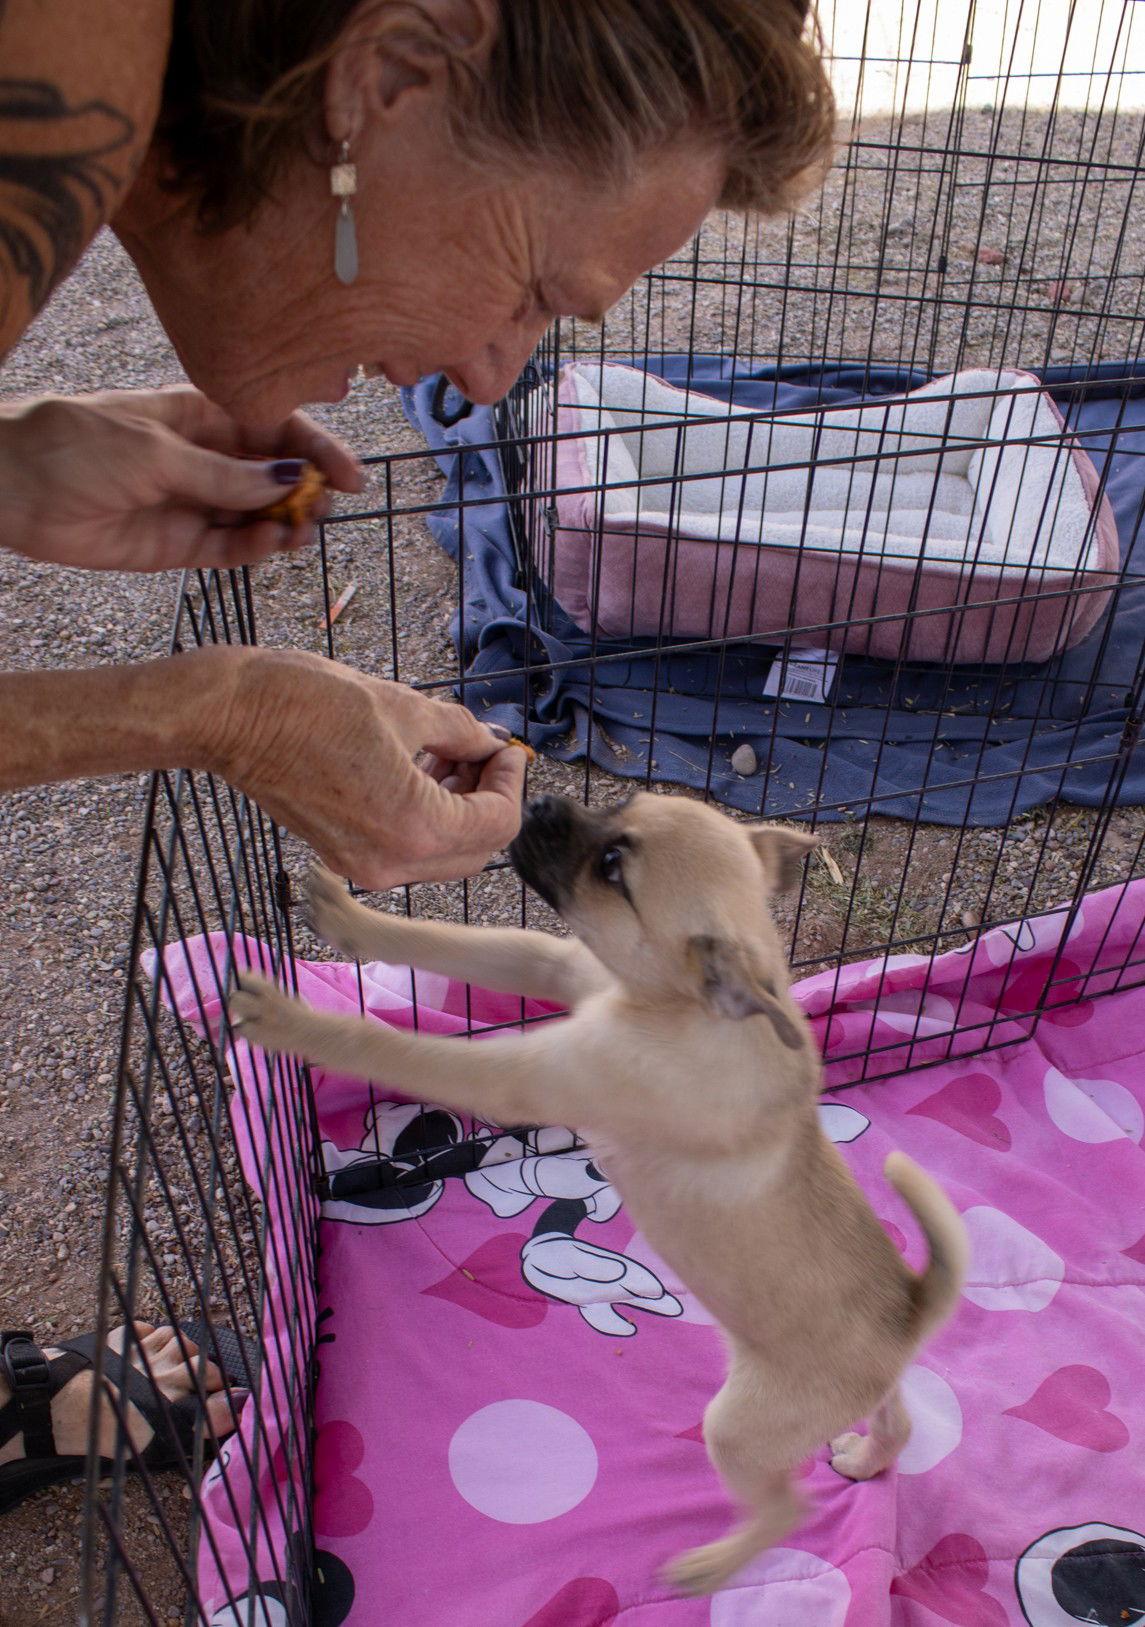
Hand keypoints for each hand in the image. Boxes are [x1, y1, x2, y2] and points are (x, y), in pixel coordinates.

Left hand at [0, 386, 362, 570]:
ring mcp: (195, 503)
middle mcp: (206, 458)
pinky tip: (269, 544)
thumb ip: (224, 474)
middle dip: (307, 491)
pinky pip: (231, 549)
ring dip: (286, 525)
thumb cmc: (72, 444)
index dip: (317, 449)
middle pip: (276, 476)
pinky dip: (255, 550)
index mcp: (203, 415)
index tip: (349, 475)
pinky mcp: (179, 544)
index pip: (276, 429)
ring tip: (298, 532)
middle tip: (323, 508)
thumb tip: (288, 479)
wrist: (9, 487)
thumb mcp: (156, 451)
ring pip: (259, 516)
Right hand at [205, 648, 525, 887]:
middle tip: (482, 751)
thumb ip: (460, 731)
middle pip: (477, 849)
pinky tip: (418, 769)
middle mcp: (392, 863)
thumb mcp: (403, 707)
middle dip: (489, 799)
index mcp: (414, 829)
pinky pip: (407, 849)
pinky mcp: (343, 855)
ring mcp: (364, 865)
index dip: (510, 780)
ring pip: (443, 854)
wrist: (229, 718)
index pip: (499, 823)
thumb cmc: (305, 704)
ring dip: (459, 808)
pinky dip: (425, 816)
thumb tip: (489, 742)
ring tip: (449, 753)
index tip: (505, 747)